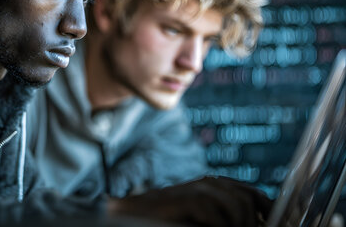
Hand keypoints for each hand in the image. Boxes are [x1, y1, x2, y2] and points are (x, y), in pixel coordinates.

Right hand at [108, 176, 271, 226]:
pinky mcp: (189, 197)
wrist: (135, 216)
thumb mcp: (205, 220)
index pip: (253, 194)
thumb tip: (257, 224)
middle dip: (251, 222)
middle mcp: (209, 183)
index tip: (271, 223)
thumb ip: (226, 219)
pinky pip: (216, 213)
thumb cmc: (170, 220)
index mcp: (216, 187)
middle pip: (248, 199)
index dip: (267, 209)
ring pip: (238, 206)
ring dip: (237, 225)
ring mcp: (198, 188)